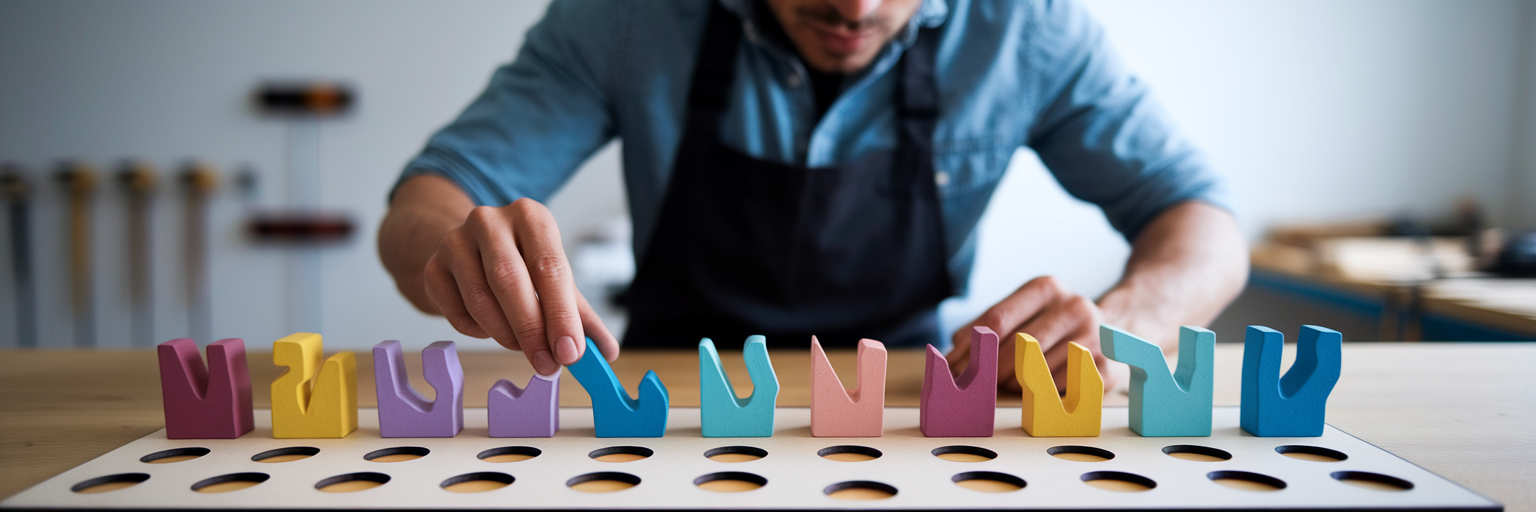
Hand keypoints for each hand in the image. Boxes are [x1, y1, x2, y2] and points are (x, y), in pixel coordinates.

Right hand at [422, 198, 619, 374]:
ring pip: (481, 300)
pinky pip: (457, 313)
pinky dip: (479, 331)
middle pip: (511, 281)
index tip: (570, 352)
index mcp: (531, 216)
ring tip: (525, 348)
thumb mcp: (556, 280)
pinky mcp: (433, 268)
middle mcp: (490, 221)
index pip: (550, 267)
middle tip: (549, 365)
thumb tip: (606, 351)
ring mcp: (455, 241)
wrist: (468, 249)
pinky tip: (492, 328)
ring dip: (507, 335)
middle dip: (533, 331)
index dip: (561, 314)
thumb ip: (582, 315)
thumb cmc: (522, 264)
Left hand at [945, 276, 1125, 392]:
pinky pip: (1060, 389)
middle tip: (982, 384)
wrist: (1117, 329)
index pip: (997, 320)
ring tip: (1013, 382)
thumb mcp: (1022, 313)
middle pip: (1016, 348)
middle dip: (992, 371)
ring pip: (1037, 371)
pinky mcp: (1107, 366)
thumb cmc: (1053, 325)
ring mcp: (1095, 335)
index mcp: (1046, 287)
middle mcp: (1074, 306)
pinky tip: (1043, 386)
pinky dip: (1044, 393)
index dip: (971, 348)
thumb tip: (950, 355)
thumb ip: (985, 328)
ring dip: (1016, 384)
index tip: (953, 369)